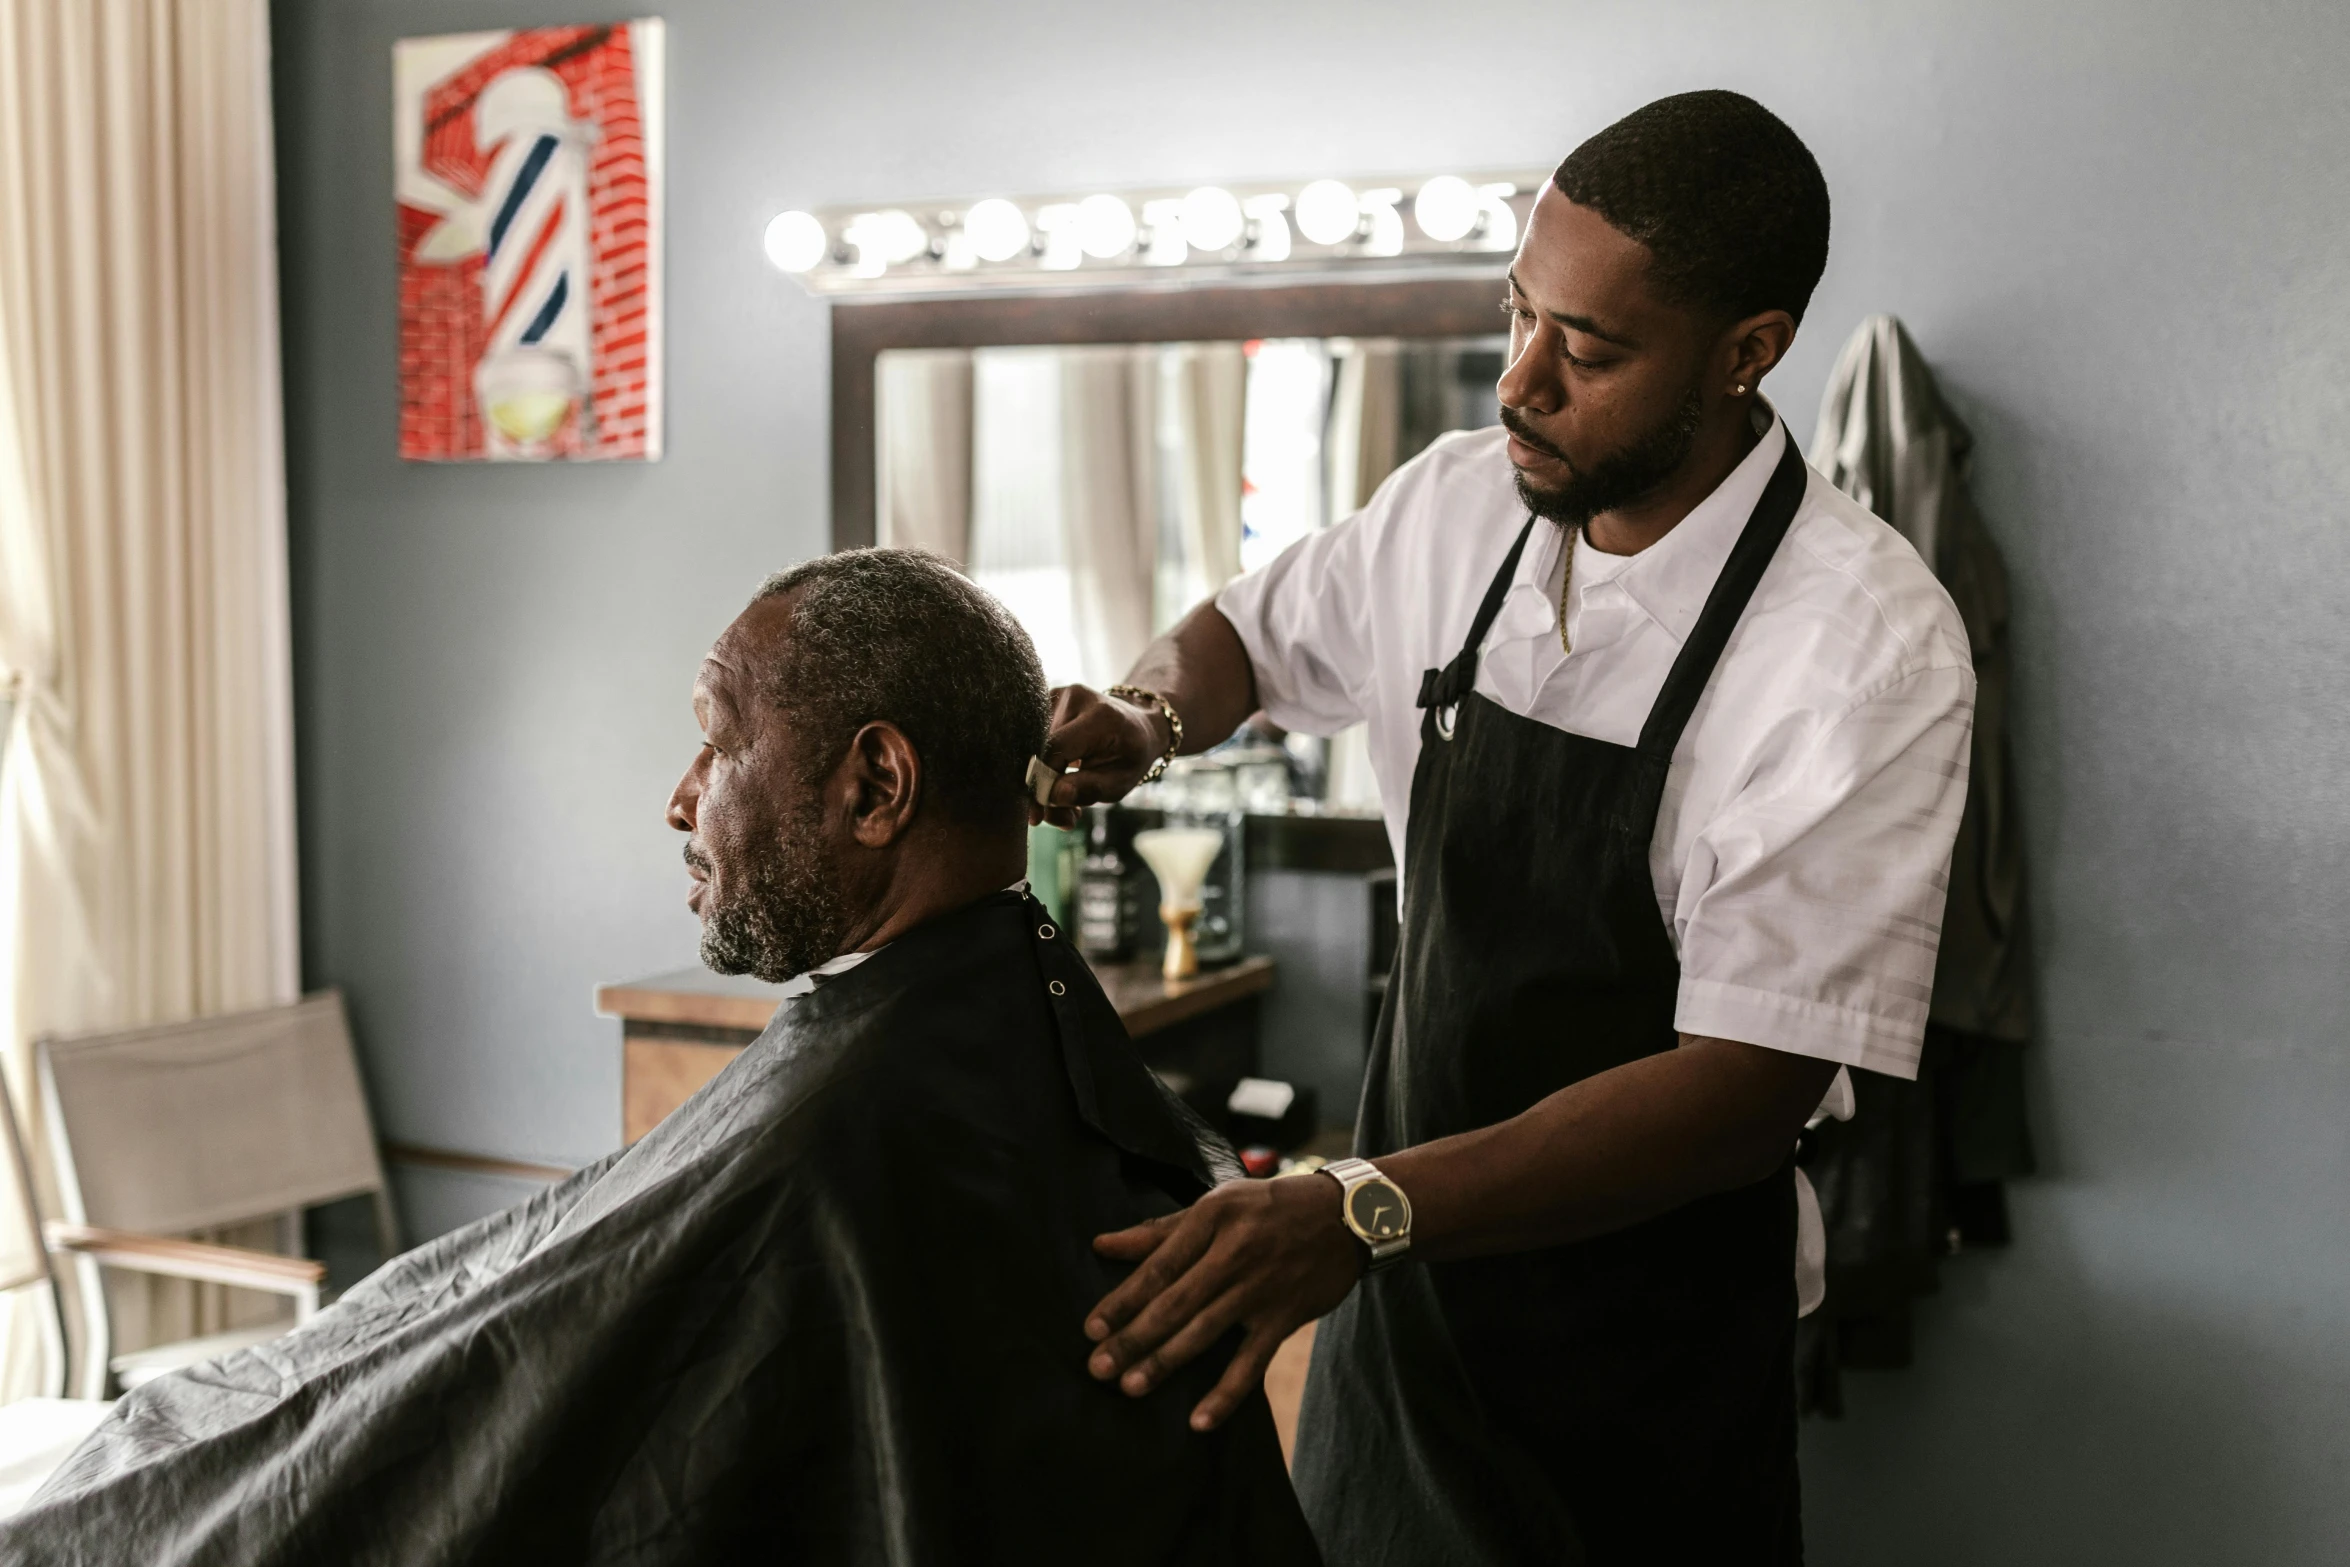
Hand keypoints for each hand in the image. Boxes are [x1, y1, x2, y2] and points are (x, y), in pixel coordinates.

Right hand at [1029, 684, 1169, 827]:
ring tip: (1061, 802)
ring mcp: (1059, 694)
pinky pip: (1033, 739)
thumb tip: (1052, 796)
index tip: (1039, 814)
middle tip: (1051, 819)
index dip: (1043, 782)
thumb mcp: (1120, 782)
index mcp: (1100, 716)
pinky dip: (1040, 765)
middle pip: (1040, 748)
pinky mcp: (1047, 699)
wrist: (1138, 726)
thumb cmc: (1131, 757)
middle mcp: (1075, 697)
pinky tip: (1055, 780)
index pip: (1056, 749)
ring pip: (1033, 746)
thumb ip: (1088, 789)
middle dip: (1040, 787)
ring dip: (1040, 779)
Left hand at [1085, 1173, 1361, 1431]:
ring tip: (1130, 1388)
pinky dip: (1226, 1393)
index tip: (1091, 1328)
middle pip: (1175, 1302)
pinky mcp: (1285, 1318)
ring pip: (1205, 1331)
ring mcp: (1261, 1288)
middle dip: (1133, 1338)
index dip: (1123, 1299)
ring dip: (1166, 1362)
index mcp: (1212, 1219)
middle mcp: (1234, 1252)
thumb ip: (1161, 1231)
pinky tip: (1199, 1421)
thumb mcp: (1218, 1203)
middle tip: (1097, 1368)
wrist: (1349, 1216)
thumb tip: (1102, 1244)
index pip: (1158, 1265)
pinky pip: (1250, 1362)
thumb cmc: (1272, 1207)